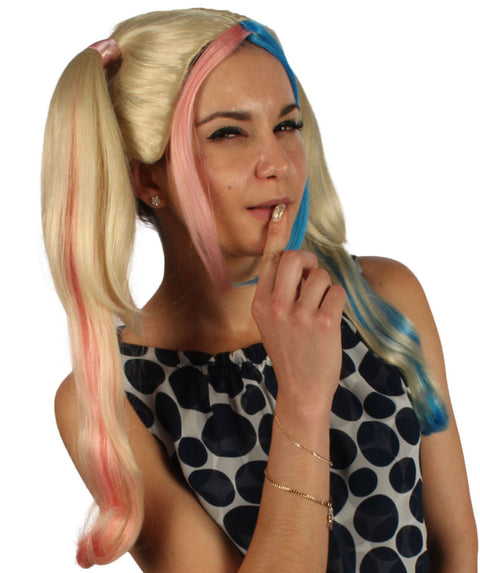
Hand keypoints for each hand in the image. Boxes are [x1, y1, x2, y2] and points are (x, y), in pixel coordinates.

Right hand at [251, 205, 346, 409]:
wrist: (302, 391)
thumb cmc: (291, 354)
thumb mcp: (271, 324)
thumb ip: (279, 294)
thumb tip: (301, 262)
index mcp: (260, 304)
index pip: (269, 261)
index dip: (276, 235)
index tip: (280, 212)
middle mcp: (275, 306)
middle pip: (296, 258)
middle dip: (310, 261)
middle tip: (314, 274)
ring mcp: (298, 315)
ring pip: (321, 275)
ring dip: (327, 287)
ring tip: (322, 308)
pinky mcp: (322, 323)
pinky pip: (337, 292)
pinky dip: (339, 300)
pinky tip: (331, 318)